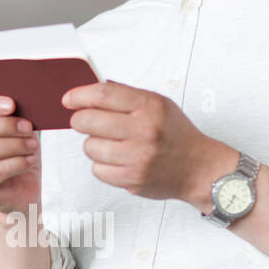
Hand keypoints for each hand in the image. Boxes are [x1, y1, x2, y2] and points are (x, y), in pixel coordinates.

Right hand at [0, 95, 40, 213]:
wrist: (22, 190)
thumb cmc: (15, 157)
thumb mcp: (13, 132)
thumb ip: (10, 116)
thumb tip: (19, 104)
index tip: (12, 104)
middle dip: (4, 125)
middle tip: (27, 126)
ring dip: (14, 145)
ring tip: (32, 145)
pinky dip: (16, 163)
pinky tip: (29, 160)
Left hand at [61, 79, 226, 203]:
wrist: (199, 168)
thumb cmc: (177, 135)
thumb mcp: (159, 105)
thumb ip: (127, 96)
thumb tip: (92, 89)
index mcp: (150, 106)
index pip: (103, 94)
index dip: (79, 95)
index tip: (69, 99)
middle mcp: (144, 130)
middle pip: (89, 120)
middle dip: (80, 120)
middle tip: (84, 122)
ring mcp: (138, 156)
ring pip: (90, 147)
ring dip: (94, 145)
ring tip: (111, 145)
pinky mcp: (132, 179)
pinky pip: (97, 170)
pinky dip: (103, 166)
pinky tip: (118, 161)